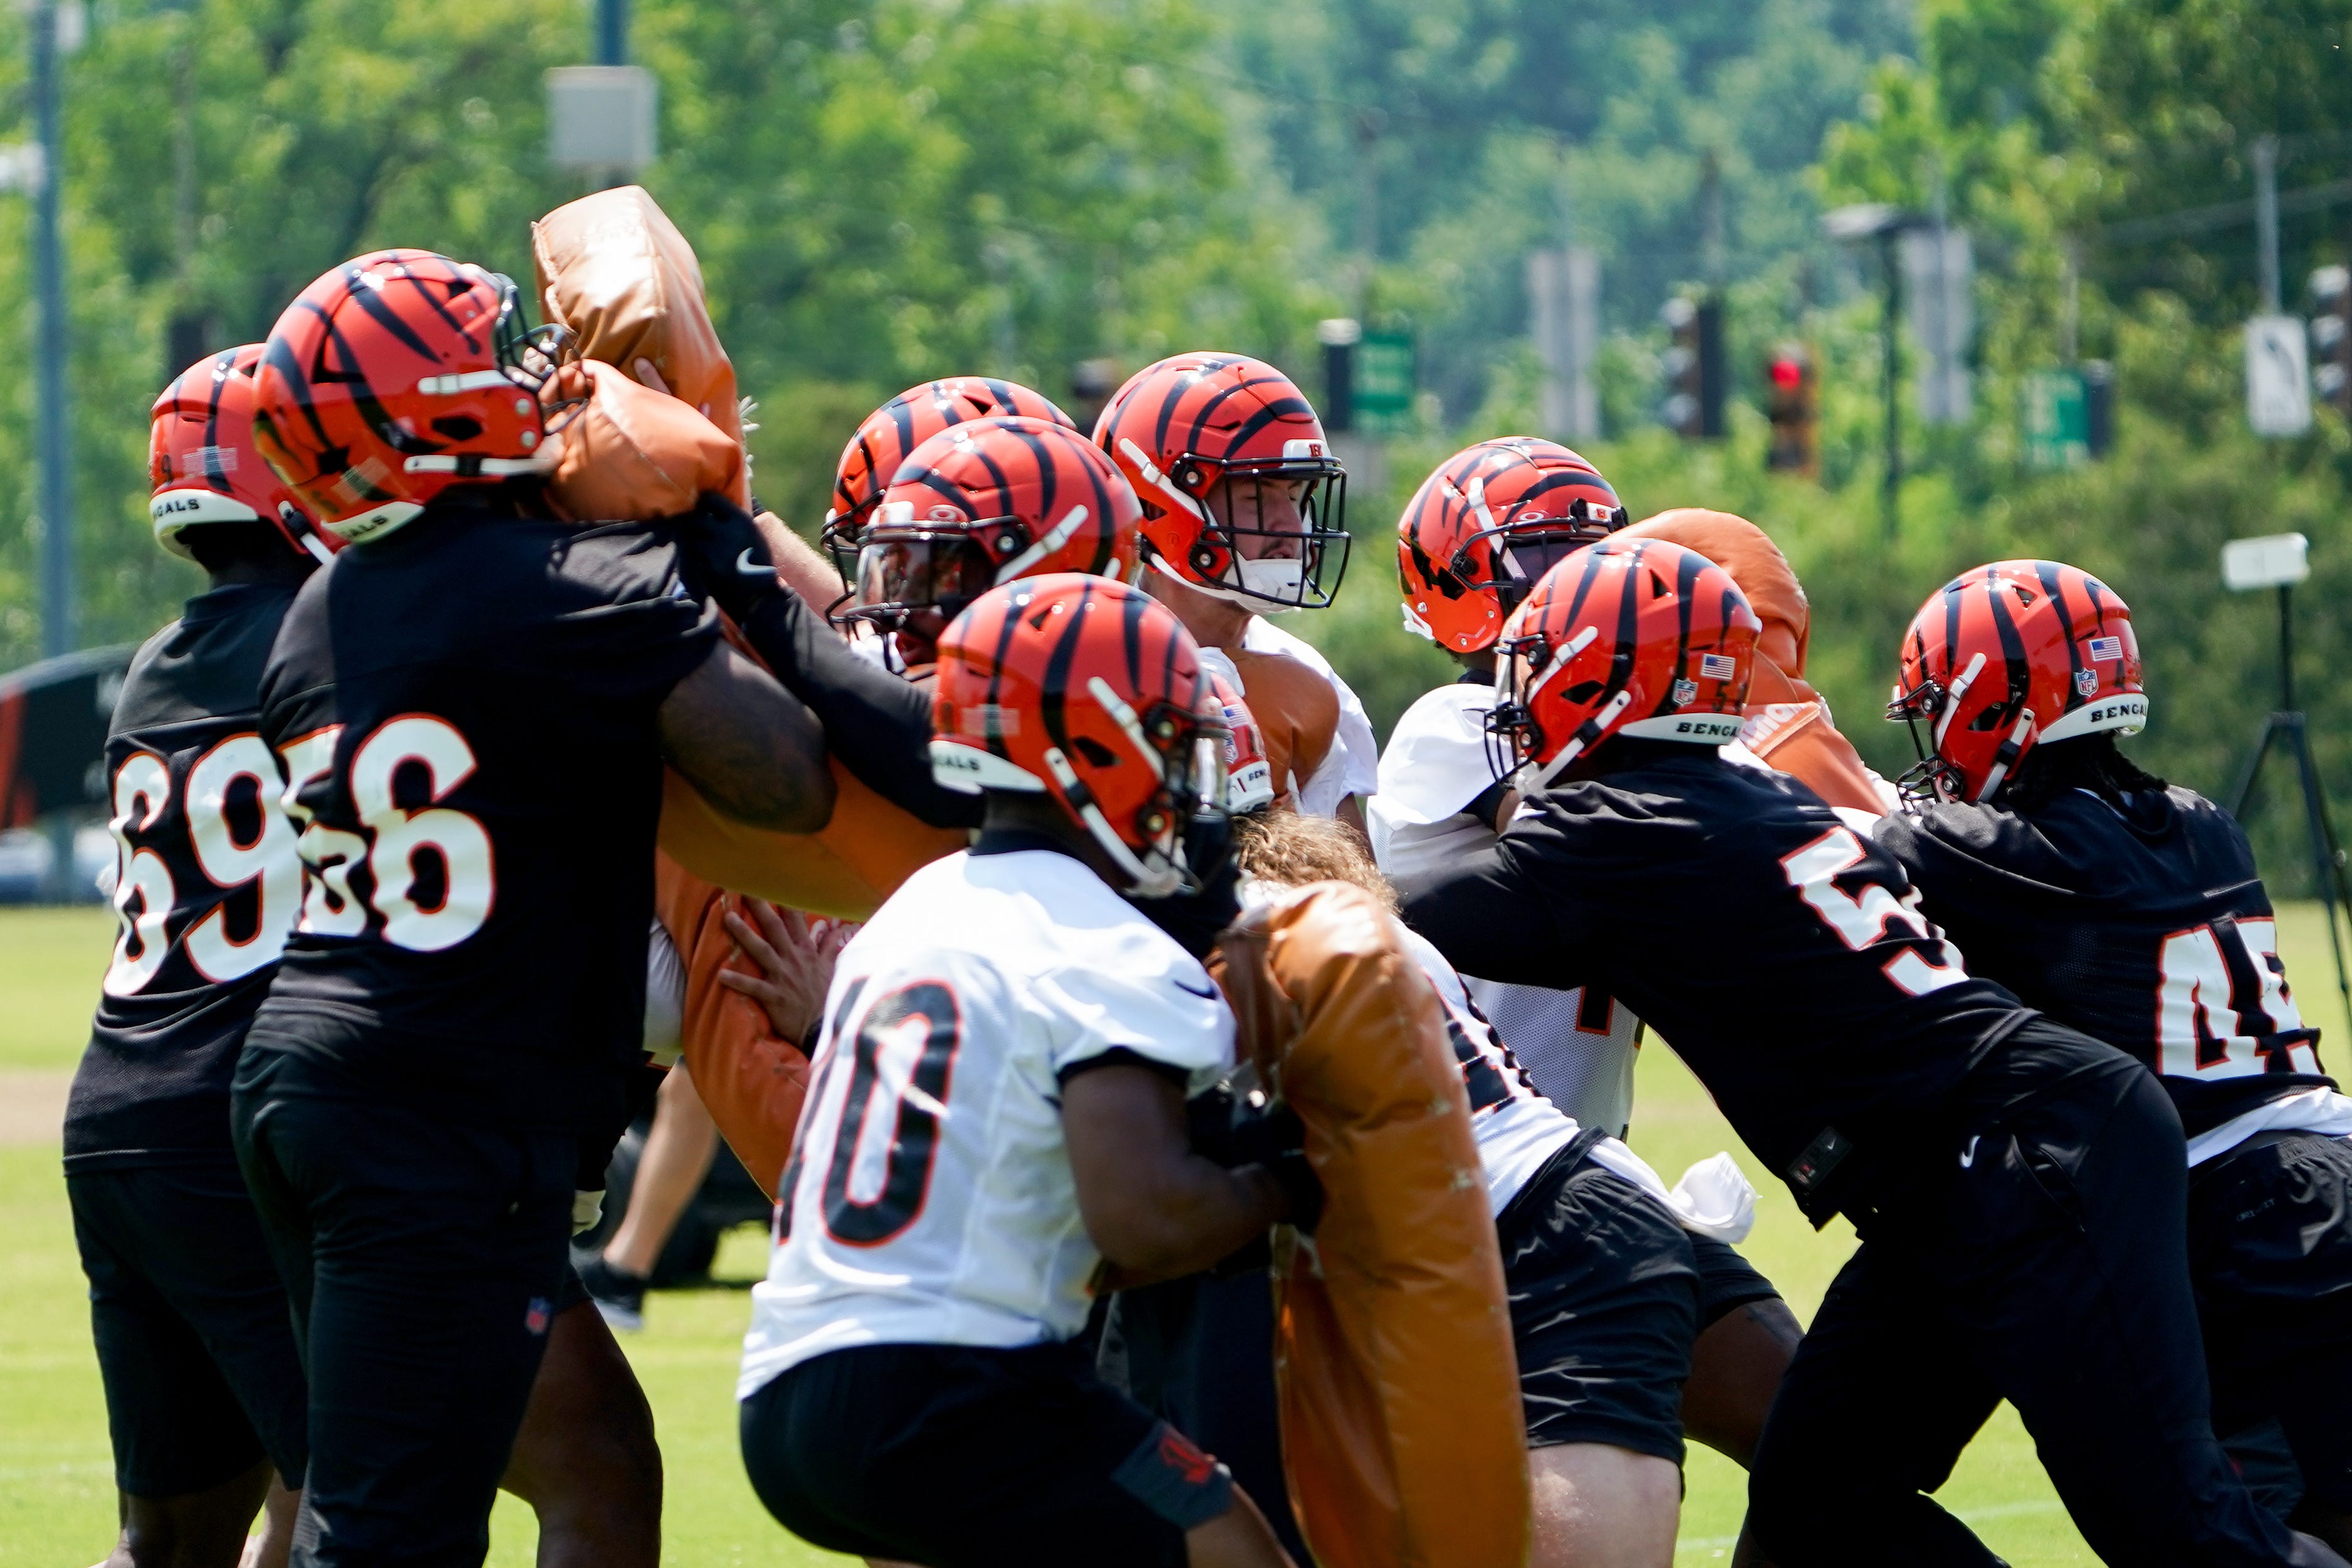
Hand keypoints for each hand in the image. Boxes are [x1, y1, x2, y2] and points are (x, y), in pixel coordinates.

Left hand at [670, 493, 782, 625]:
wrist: (760, 593)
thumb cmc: (756, 559)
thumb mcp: (752, 532)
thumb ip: (732, 517)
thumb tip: (707, 499)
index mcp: (741, 520)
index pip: (710, 499)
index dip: (703, 502)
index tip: (702, 507)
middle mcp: (728, 534)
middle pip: (695, 518)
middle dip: (693, 523)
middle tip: (696, 528)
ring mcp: (716, 553)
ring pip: (689, 539)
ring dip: (691, 542)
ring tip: (699, 545)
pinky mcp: (708, 570)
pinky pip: (690, 557)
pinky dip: (693, 558)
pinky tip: (702, 561)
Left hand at [717, 900, 852, 1045]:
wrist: (826, 1028)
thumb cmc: (828, 998)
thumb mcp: (833, 969)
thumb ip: (830, 948)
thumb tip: (836, 930)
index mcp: (807, 952)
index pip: (795, 920)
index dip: (783, 900)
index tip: (771, 882)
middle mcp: (794, 959)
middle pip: (774, 927)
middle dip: (759, 906)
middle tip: (743, 888)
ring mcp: (783, 977)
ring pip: (761, 950)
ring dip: (744, 933)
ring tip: (727, 918)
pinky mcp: (775, 997)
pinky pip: (754, 987)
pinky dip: (738, 981)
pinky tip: (721, 974)